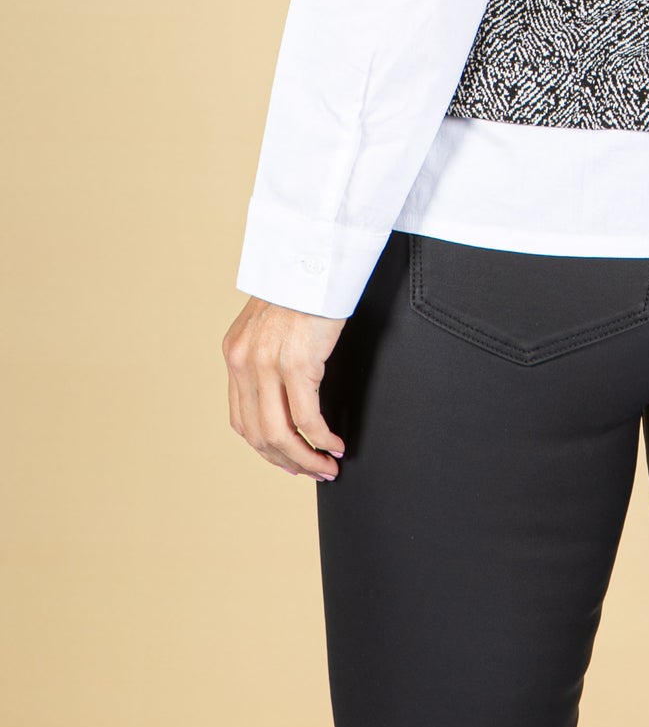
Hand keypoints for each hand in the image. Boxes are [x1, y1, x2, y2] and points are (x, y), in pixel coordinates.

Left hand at [222, 298, 347, 479]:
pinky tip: (335, 444)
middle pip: (258, 434)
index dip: (264, 448)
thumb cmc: (303, 284)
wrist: (315, 255)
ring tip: (327, 467)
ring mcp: (267, 364)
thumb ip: (267, 355)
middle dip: (287, 461)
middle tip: (311, 472)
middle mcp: (243, 362)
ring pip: (280, 434)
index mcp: (235, 354)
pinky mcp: (296, 363)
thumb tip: (283, 391)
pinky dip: (321, 438)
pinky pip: (307, 417)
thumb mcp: (271, 323)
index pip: (241, 419)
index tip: (287, 459)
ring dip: (305, 458)